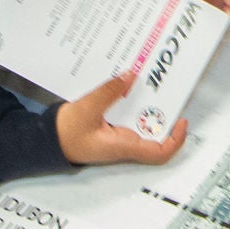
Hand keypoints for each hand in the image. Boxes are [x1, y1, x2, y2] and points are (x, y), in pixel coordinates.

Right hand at [55, 72, 188, 165]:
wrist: (47, 140)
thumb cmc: (64, 135)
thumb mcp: (86, 109)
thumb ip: (109, 92)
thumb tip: (129, 76)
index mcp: (123, 146)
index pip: (159, 152)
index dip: (176, 139)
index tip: (182, 121)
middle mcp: (125, 143)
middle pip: (155, 133)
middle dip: (164, 113)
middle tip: (166, 91)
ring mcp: (119, 136)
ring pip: (143, 123)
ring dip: (147, 105)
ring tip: (150, 84)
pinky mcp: (112, 128)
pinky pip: (129, 116)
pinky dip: (132, 103)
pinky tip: (128, 88)